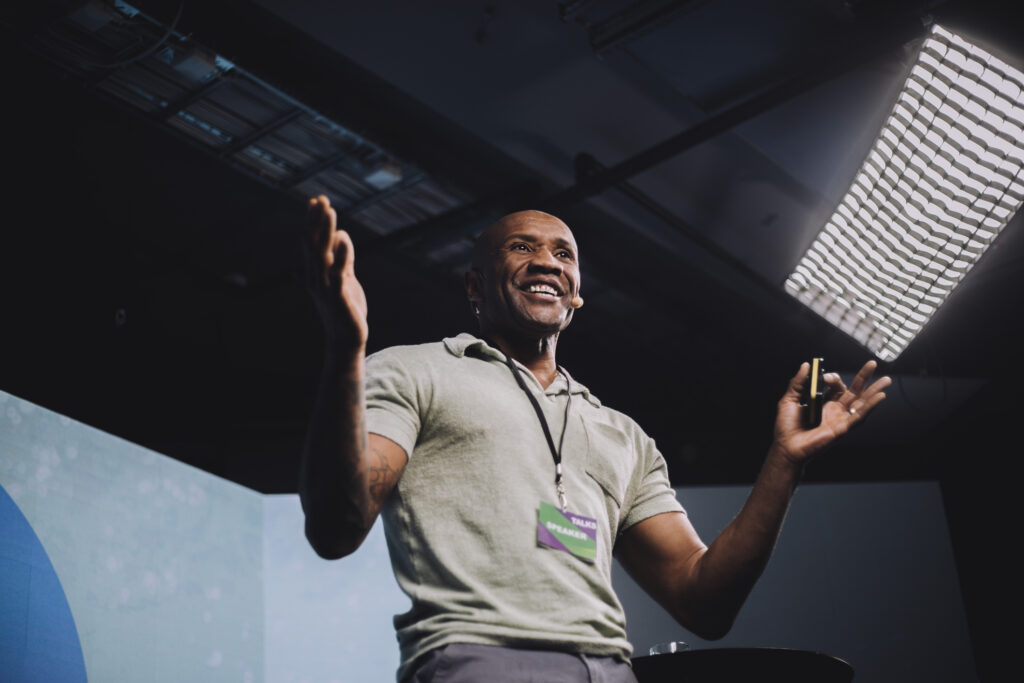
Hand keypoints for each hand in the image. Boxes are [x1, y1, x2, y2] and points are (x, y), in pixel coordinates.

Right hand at [303, 195, 367, 351]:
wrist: (346, 340)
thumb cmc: (345, 310)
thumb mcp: (344, 280)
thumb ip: (341, 260)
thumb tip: (340, 237)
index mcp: (315, 273)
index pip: (310, 242)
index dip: (312, 222)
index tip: (316, 201)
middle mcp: (315, 278)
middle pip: (313, 244)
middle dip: (316, 221)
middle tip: (321, 199)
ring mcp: (325, 287)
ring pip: (322, 255)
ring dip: (325, 232)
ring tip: (330, 212)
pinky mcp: (338, 296)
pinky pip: (337, 273)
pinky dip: (340, 256)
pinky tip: (343, 239)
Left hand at [772, 360, 890, 465]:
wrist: (787, 447)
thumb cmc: (787, 427)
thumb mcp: (789, 400)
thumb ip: (798, 383)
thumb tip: (806, 365)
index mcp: (823, 402)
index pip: (835, 386)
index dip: (833, 378)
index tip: (825, 376)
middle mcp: (834, 410)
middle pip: (853, 391)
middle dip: (863, 378)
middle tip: (872, 364)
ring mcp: (840, 419)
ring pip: (861, 403)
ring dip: (874, 391)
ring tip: (886, 380)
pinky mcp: (842, 428)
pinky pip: (859, 417)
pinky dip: (870, 406)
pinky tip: (880, 397)